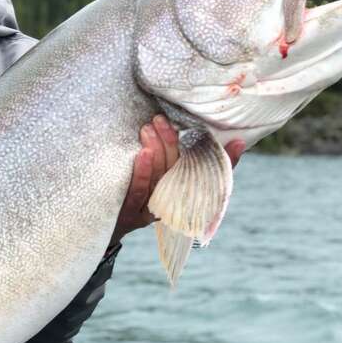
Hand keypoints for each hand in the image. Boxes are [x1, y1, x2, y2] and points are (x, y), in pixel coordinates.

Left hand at [108, 115, 244, 246]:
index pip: (210, 177)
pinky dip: (143, 172)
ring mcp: (152, 211)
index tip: (235, 141)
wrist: (104, 222)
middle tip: (161, 119)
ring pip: (161, 179)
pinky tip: (142, 153)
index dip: (224, 161)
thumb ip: (194, 157)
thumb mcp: (165, 173)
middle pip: (179, 172)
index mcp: (185, 196)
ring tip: (148, 128)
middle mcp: (172, 206)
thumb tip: (238, 140)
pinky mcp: (131, 215)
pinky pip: (139, 192)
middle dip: (171, 143)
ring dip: (157, 151)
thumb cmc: (142, 190)